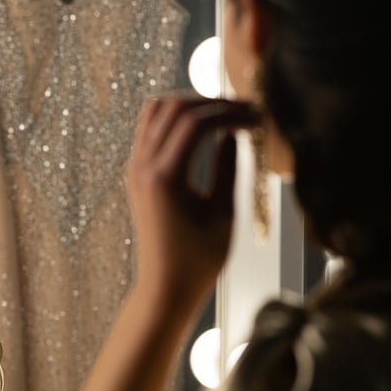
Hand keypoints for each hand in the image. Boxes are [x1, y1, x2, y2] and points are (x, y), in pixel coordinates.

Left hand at [125, 95, 259, 303]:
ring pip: (156, 111)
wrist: (164, 287)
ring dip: (191, 105)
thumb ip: (229, 169)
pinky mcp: (136, 172)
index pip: (194, 123)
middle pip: (173, 107)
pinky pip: (150, 128)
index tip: (255, 116)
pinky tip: (203, 129)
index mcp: (164, 177)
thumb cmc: (198, 261)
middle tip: (244, 110)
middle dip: (211, 103)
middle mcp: (143, 166)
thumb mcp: (223, 215)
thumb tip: (236, 134)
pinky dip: (176, 119)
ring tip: (225, 114)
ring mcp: (135, 167)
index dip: (228, 112)